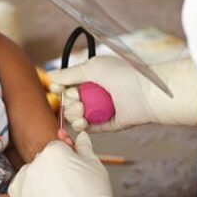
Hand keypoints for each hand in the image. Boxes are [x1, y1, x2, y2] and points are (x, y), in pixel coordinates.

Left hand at [8, 133, 112, 196]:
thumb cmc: (91, 195)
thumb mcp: (95, 166)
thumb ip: (85, 147)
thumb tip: (82, 137)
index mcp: (54, 150)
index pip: (58, 146)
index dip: (68, 157)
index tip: (73, 167)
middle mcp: (36, 162)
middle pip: (45, 160)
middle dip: (55, 168)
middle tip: (69, 183)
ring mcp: (25, 179)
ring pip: (33, 173)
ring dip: (42, 179)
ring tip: (59, 193)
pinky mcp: (18, 195)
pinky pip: (21, 188)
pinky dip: (29, 192)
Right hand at [49, 56, 196, 131]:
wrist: (146, 93)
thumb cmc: (122, 75)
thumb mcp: (91, 68)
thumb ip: (69, 74)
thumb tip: (50, 77)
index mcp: (92, 78)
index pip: (67, 86)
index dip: (60, 88)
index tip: (57, 88)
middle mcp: (95, 94)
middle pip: (68, 102)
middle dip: (69, 102)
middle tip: (79, 99)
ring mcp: (100, 110)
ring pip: (75, 116)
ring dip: (74, 114)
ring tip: (83, 110)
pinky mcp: (107, 125)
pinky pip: (88, 128)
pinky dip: (82, 126)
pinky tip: (83, 122)